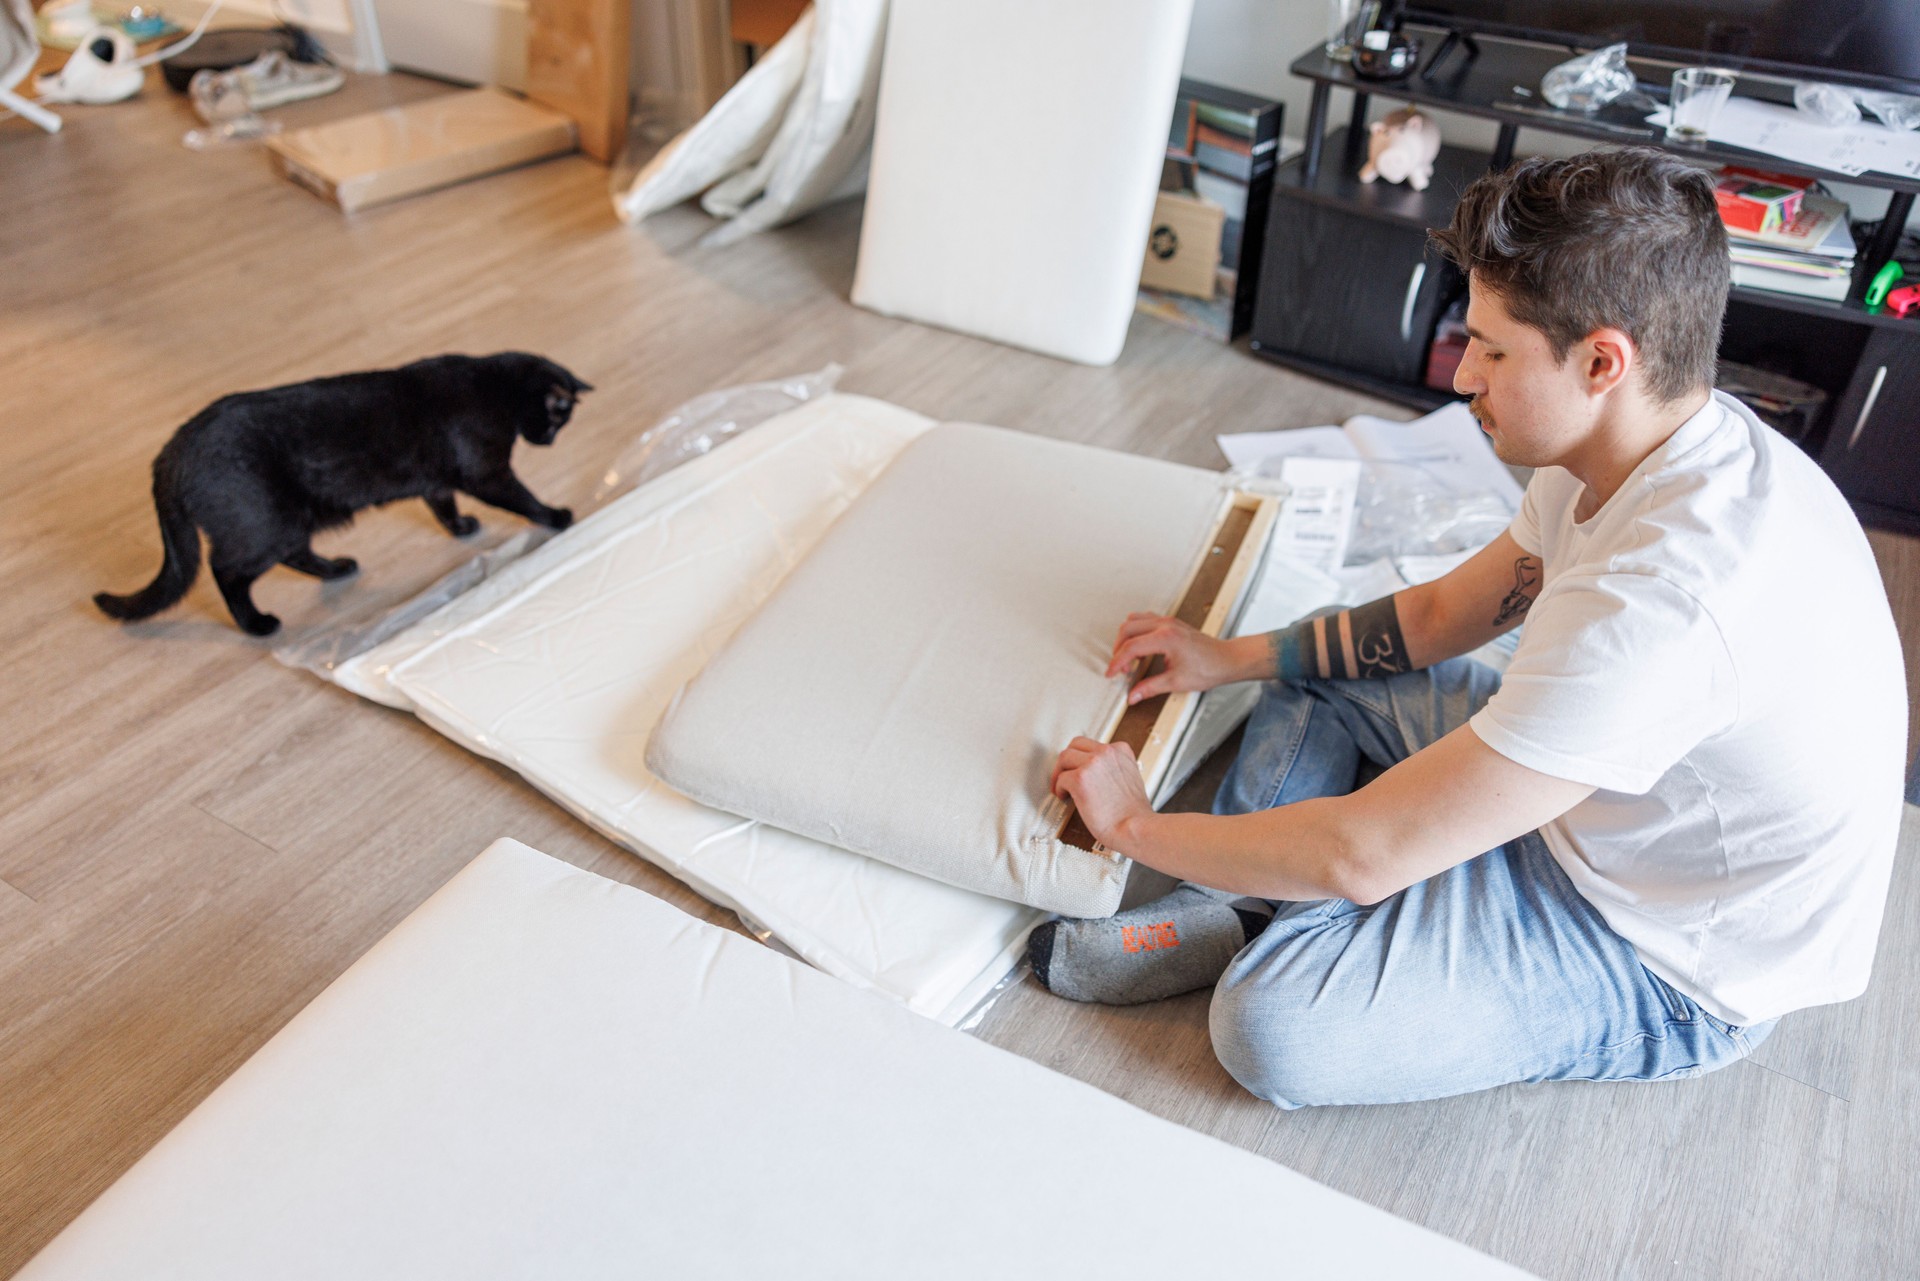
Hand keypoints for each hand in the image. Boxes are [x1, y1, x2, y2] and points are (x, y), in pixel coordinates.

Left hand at [1051, 737, 1151, 849]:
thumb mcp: (1130, 777)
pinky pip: (1061, 778)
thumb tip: (1094, 773)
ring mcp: (1092, 764)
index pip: (1093, 745)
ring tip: (1062, 788)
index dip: (1083, 759)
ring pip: (1064, 757)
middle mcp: (1107, 752)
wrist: (1135, 828)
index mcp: (1121, 750)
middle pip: (1075, 745)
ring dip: (1060, 772)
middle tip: (1065, 776)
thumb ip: (1113, 768)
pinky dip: (1059, 789)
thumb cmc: (1133, 812)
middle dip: (1067, 761)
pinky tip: (1064, 798)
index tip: (1080, 770)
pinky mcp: (1079, 779)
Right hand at [1106, 613, 1243, 704]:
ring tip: (1128, 658)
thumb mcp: (1176, 682)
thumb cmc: (1209, 668)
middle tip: (1120, 668)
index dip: (1117, 662)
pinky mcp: (1170, 622)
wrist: (1226, 660)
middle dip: (1118, 649)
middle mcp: (1165, 625)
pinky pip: (1144, 619)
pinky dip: (1136, 631)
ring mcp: (1168, 621)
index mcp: (1166, 638)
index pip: (1131, 647)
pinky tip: (1139, 647)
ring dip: (1125, 638)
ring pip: (1133, 621)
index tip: (1111, 673)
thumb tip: (1133, 696)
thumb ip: (1150, 688)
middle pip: (1127, 629)